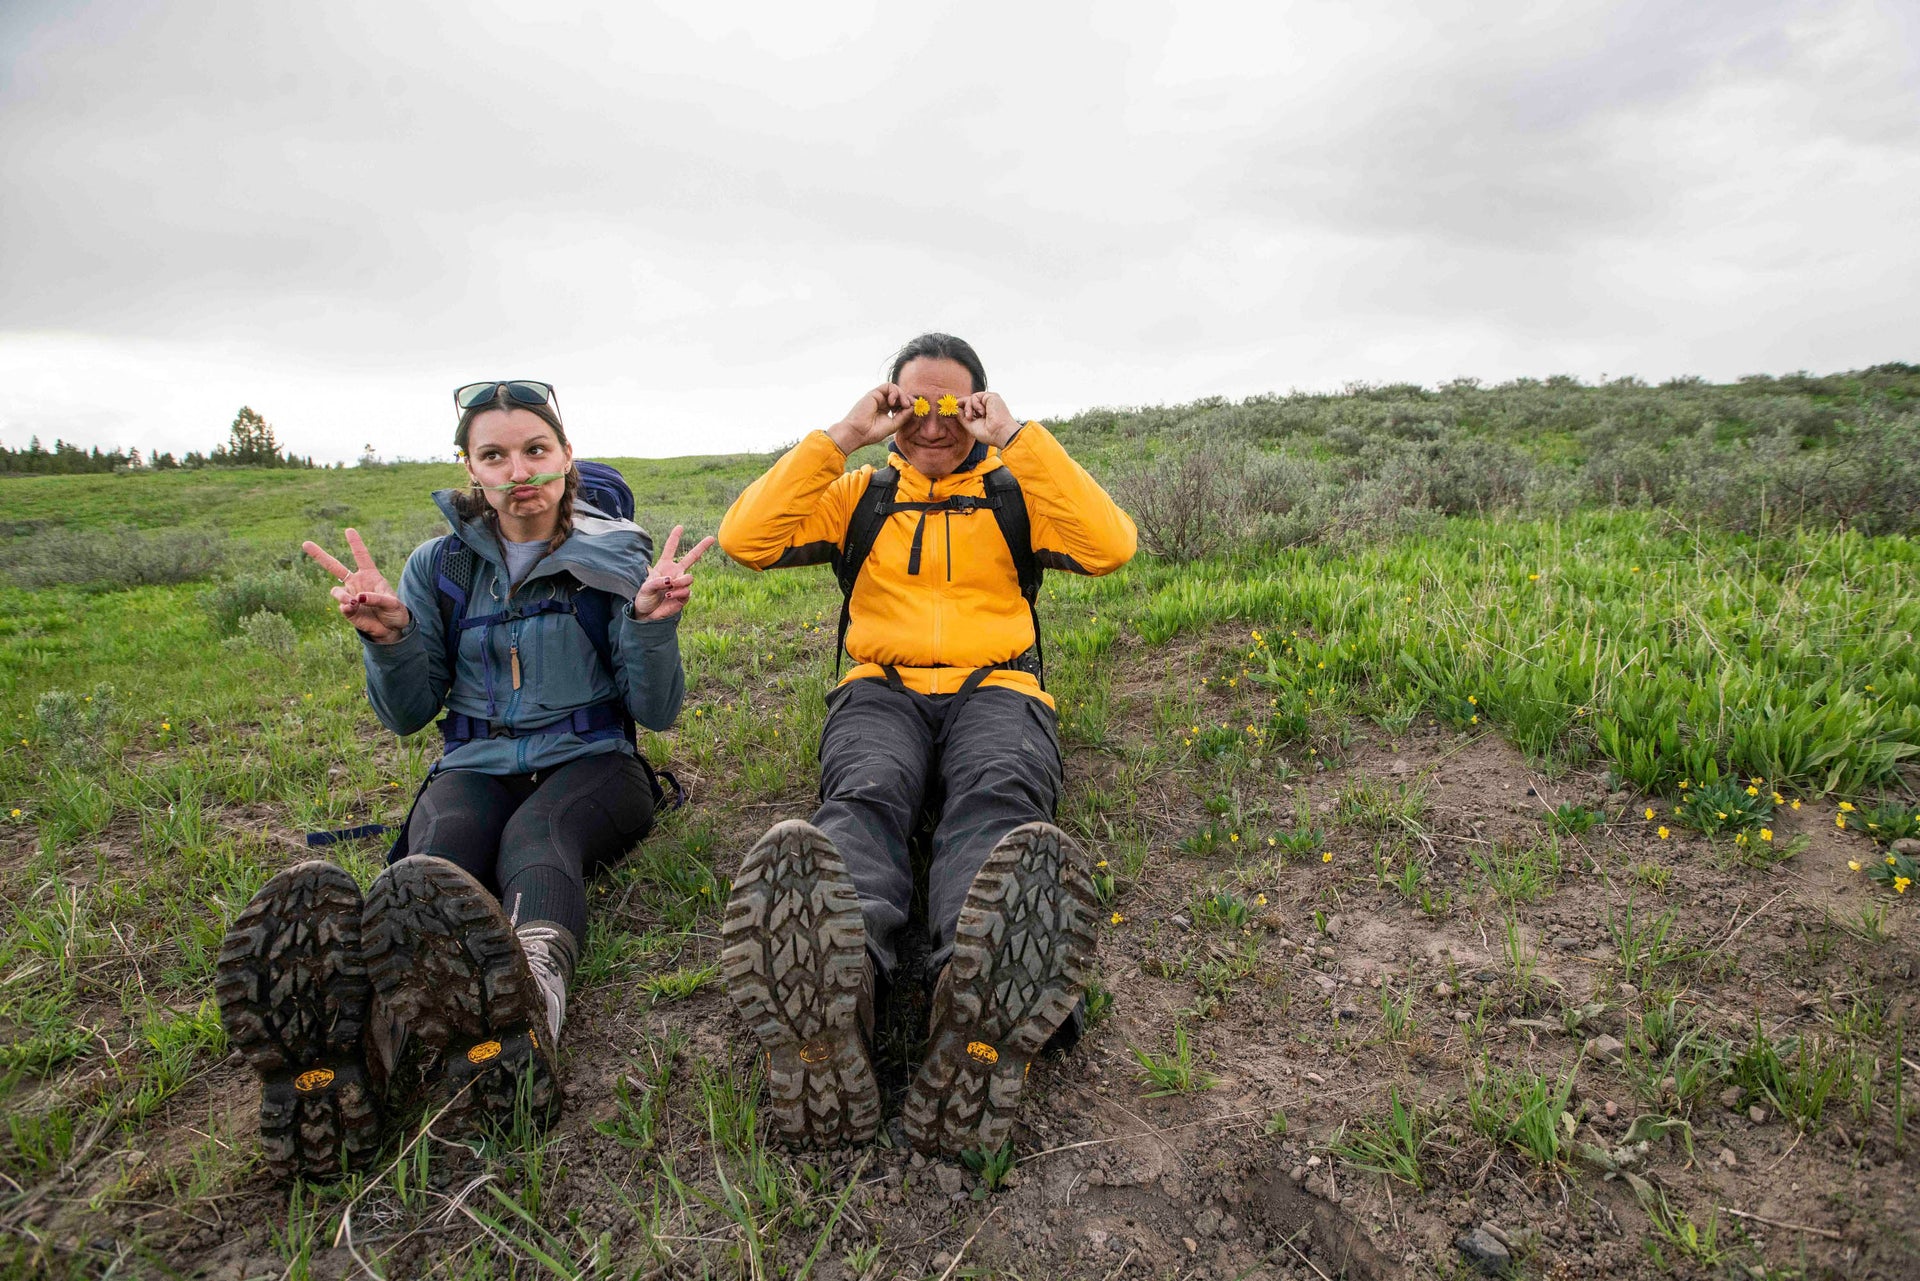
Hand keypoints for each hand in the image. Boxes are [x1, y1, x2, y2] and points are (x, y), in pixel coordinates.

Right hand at [303, 528, 410, 642]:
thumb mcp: (392, 603)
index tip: (348, 530)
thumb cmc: (395, 612)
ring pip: (335, 591)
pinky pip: (342, 606)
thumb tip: (358, 598)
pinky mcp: (347, 610)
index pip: (361, 556)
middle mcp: (357, 583)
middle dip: (319, 555)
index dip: (355, 543)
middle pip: (334, 567)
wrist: (392, 630)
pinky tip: (354, 608)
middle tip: (305, 543)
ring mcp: (350, 596)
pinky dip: (347, 607)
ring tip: (353, 602)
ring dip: (342, 596)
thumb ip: (377, 598)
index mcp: (370, 575)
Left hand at [632, 525, 715, 620]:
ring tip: (668, 589)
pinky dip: (678, 593)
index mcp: (664, 566)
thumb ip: (658, 581)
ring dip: (680, 582)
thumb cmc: (644, 597)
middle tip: (711, 538)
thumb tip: (672, 580)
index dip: (674, 538)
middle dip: (702, 547)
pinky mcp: (684, 596)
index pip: (670, 549)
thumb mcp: (646, 587)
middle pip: (692, 557)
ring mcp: (681, 584)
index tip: (680, 527)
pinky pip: (687, 591)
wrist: (647, 613)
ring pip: (689, 578)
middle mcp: (675, 573)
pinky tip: (669, 596)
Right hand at [826, 384, 915, 455]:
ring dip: (903, 395)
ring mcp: (878, 397)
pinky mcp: (874, 393)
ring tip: (904, 404)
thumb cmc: (872, 432)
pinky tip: (894, 402)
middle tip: (912, 405)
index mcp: (886, 410)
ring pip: (895, 389)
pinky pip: (888, 386)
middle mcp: (882, 402)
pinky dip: (894, 392)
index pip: (901, 403)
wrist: (857, 433)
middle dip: (908, 398)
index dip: (909, 404)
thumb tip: (913, 407)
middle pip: (900, 395)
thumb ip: (903, 416)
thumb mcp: (893, 425)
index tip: (916, 409)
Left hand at [959, 392, 1022, 447]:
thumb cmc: (989, 434)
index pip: (970, 407)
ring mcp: (989, 401)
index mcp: (983, 414)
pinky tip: (981, 412)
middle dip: (962, 406)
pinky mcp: (991, 396)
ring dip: (968, 408)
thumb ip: (962, 417)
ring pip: (971, 398)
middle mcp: (987, 407)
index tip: (952, 408)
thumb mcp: (970, 425)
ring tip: (971, 417)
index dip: (961, 407)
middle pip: (969, 401)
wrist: (1000, 433)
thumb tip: (955, 408)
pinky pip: (975, 396)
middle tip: (955, 410)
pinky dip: (975, 404)